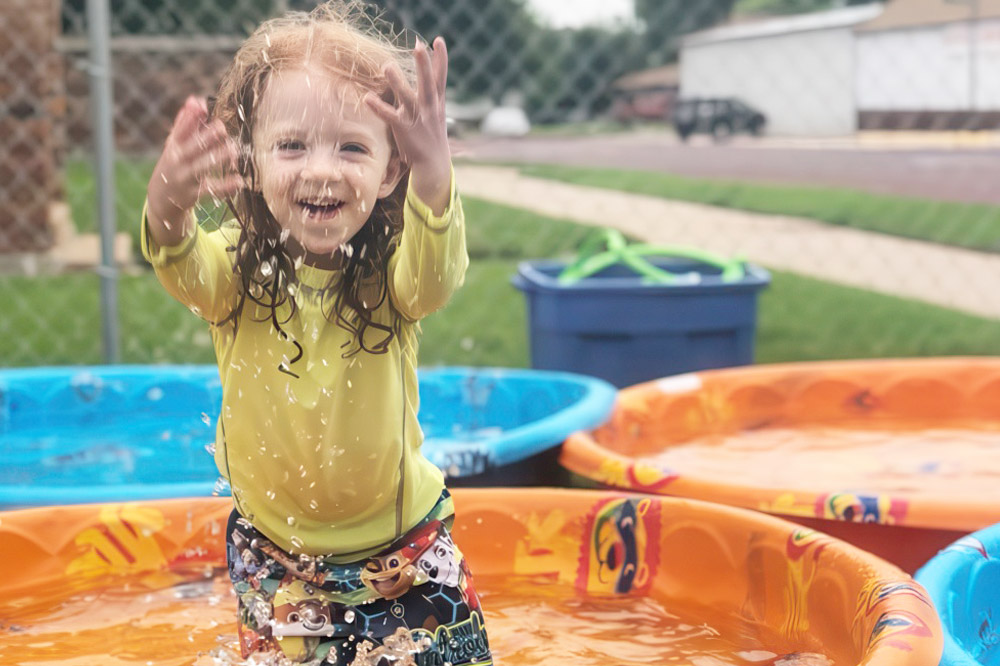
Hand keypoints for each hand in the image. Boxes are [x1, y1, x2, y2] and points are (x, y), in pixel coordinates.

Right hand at [146, 96, 241, 245]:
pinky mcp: (194, 195)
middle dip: (208, 136)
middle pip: (193, 146)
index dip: (191, 117)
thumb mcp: (175, 145)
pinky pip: (212, 190)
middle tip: (222, 129)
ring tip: (233, 150)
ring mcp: (185, 179)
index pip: (181, 129)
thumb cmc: (174, 165)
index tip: (204, 106)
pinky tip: (239, 181)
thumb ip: (186, 123)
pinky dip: (226, 186)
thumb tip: (196, 100)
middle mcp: (177, 161)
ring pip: (203, 166)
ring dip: (219, 157)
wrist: (161, 200)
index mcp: (173, 146)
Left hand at [366, 37, 450, 213]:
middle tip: (419, 46)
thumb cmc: (431, 136)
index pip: (440, 77)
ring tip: (386, 66)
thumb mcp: (436, 114)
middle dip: (424, 65)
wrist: (433, 165)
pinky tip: (367, 98)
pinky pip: (389, 116)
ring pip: (407, 97)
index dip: (440, 59)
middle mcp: (429, 108)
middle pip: (427, 83)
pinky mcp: (404, 129)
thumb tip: (428, 77)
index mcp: (437, 103)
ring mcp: (417, 118)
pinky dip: (378, 107)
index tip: (438, 40)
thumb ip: (431, 95)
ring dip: (397, 82)